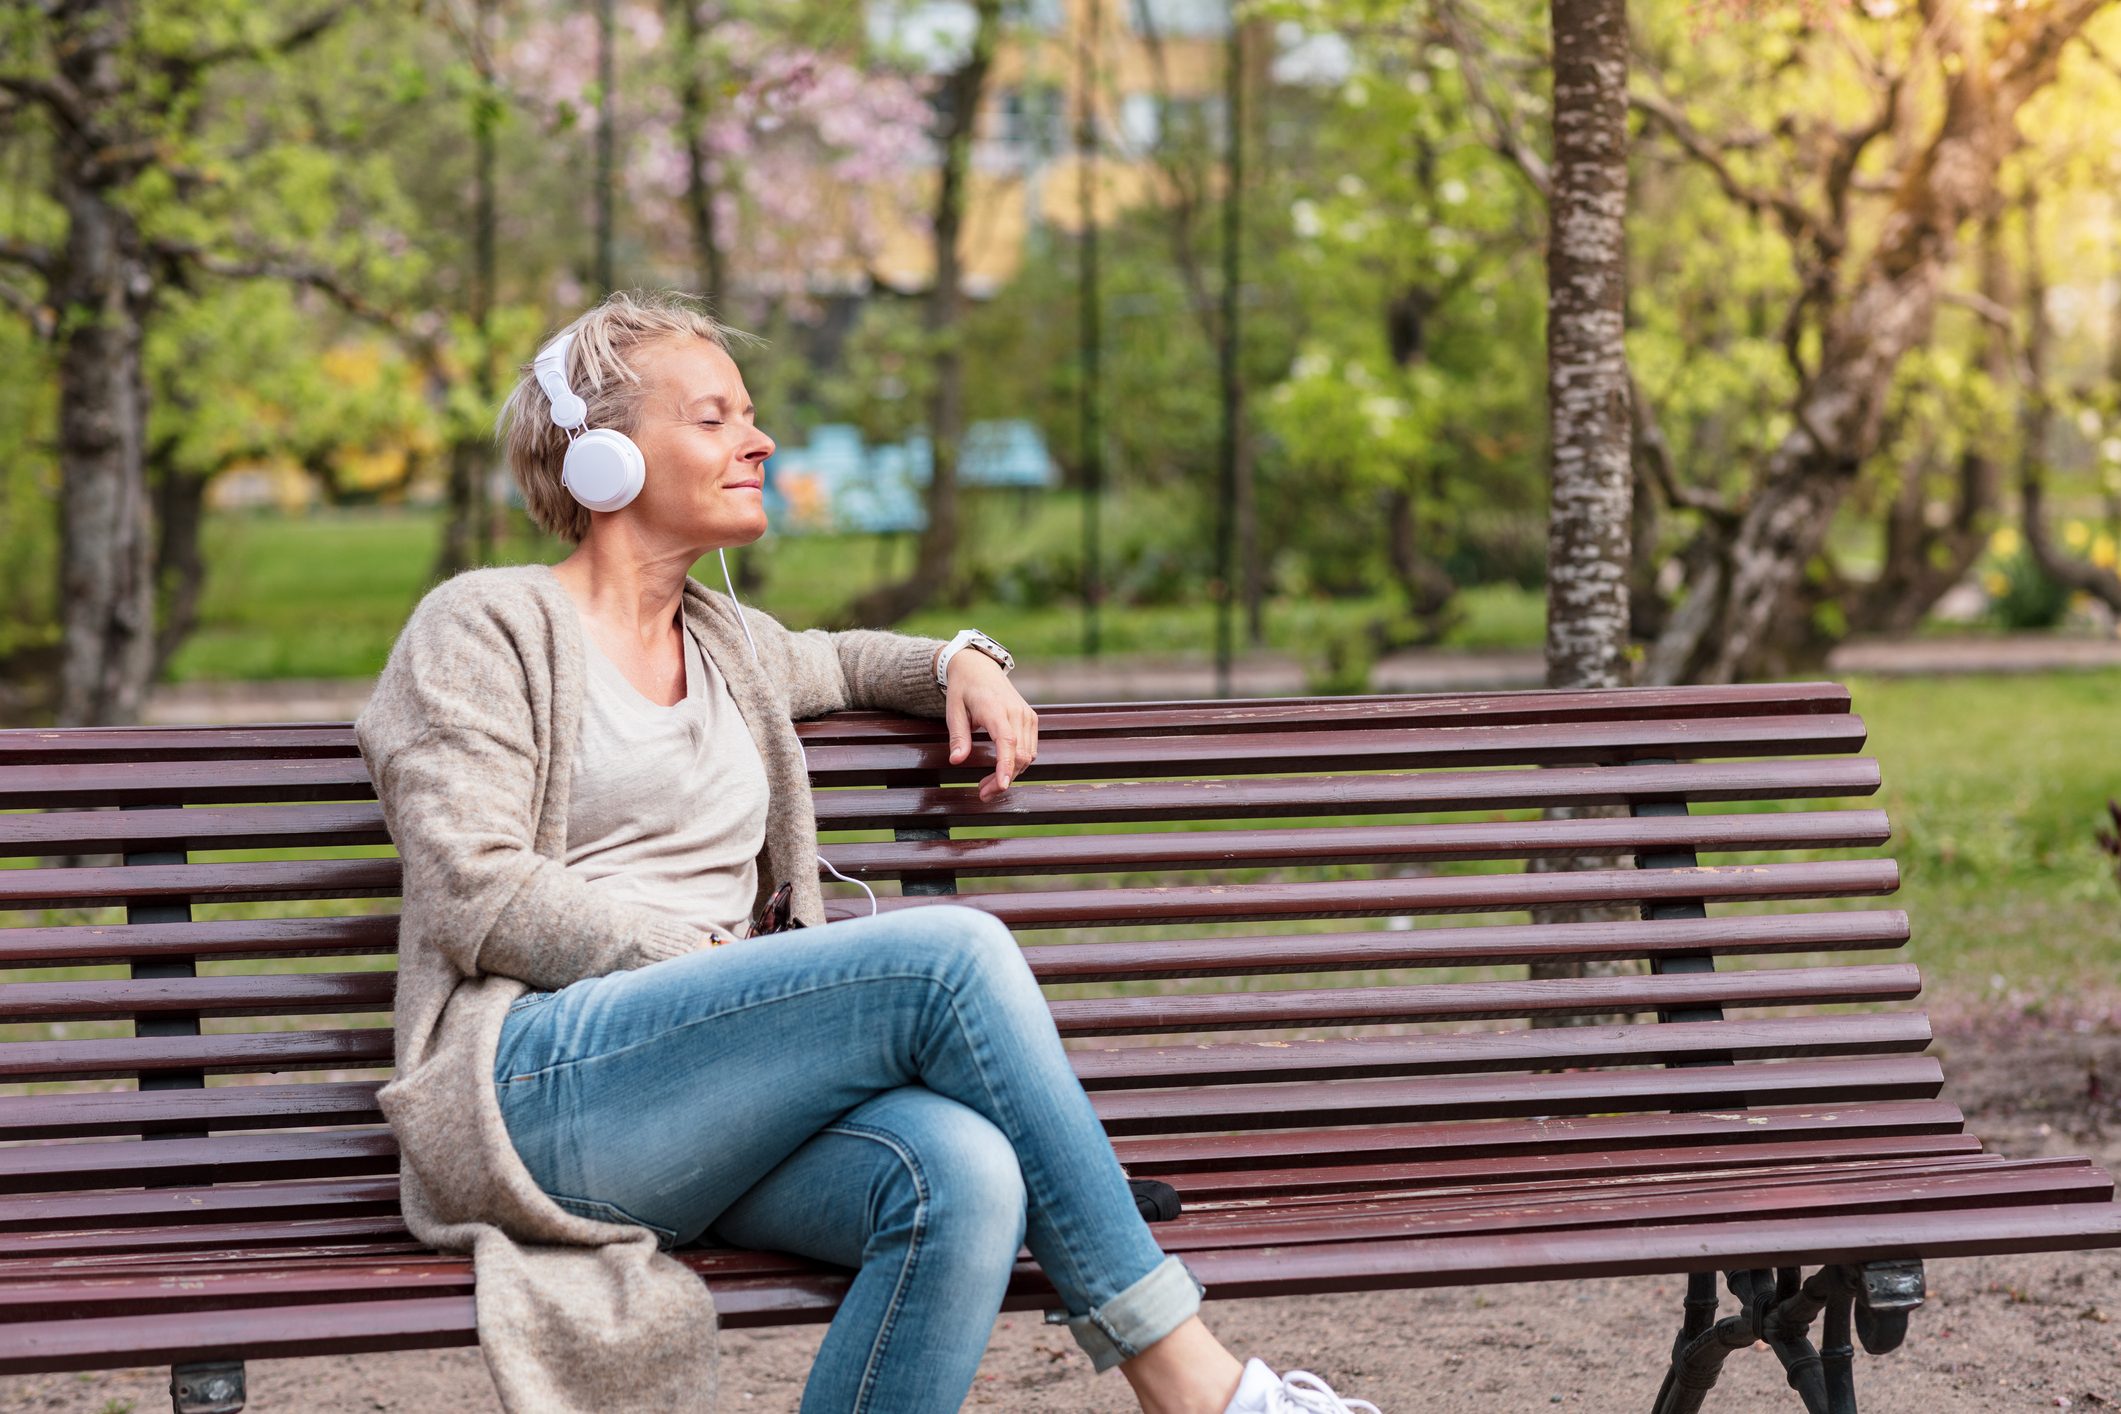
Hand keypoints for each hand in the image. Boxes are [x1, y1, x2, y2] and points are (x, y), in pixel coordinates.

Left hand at [942, 650, 1037, 801]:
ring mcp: (1027, 716)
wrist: (979, 667)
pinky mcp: (1031, 719)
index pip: (1007, 742)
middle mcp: (1017, 712)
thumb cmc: (963, 689)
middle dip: (1003, 779)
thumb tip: (956, 761)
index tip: (1002, 786)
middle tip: (982, 794)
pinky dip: (1018, 764)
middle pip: (1019, 755)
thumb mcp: (953, 710)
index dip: (1006, 766)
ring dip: (1011, 775)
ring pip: (1027, 756)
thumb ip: (958, 737)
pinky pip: (1030, 749)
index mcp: (996, 709)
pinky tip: (1001, 771)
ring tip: (987, 786)